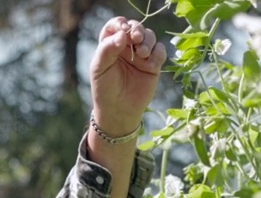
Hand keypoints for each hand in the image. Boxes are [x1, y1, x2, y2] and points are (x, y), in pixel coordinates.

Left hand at [90, 17, 167, 137]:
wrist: (119, 111)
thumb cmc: (105, 89)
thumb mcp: (99, 68)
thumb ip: (107, 49)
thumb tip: (122, 34)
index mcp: (111, 43)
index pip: (117, 25)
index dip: (120, 23)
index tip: (123, 29)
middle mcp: (127, 46)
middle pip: (136, 27)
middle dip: (138, 29)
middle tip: (136, 38)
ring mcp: (141, 55)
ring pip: (150, 37)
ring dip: (148, 41)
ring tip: (142, 53)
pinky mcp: (154, 65)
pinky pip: (160, 51)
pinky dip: (158, 52)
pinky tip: (152, 63)